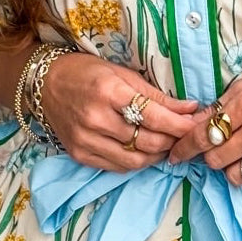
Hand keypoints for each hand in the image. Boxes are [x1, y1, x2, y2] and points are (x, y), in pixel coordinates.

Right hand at [41, 51, 208, 170]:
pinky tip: (144, 150)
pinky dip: (137, 161)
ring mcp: (86, 140)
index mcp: (109, 91)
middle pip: (148, 141)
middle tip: (183, 135)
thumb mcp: (123, 74)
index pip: (154, 116)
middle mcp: (96, 118)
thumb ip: (157, 96)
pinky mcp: (80, 155)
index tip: (196, 125)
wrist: (46, 85)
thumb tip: (191, 109)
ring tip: (166, 143)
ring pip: (136, 160)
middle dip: (173, 141)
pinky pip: (118, 167)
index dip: (180, 125)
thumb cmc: (88, 73)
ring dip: (157, 154)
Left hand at [165, 56, 241, 190]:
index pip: (204, 134)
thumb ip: (223, 104)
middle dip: (210, 156)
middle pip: (216, 159)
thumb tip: (196, 123)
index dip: (184, 148)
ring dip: (230, 168)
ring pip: (235, 175)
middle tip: (217, 149)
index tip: (175, 156)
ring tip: (240, 155)